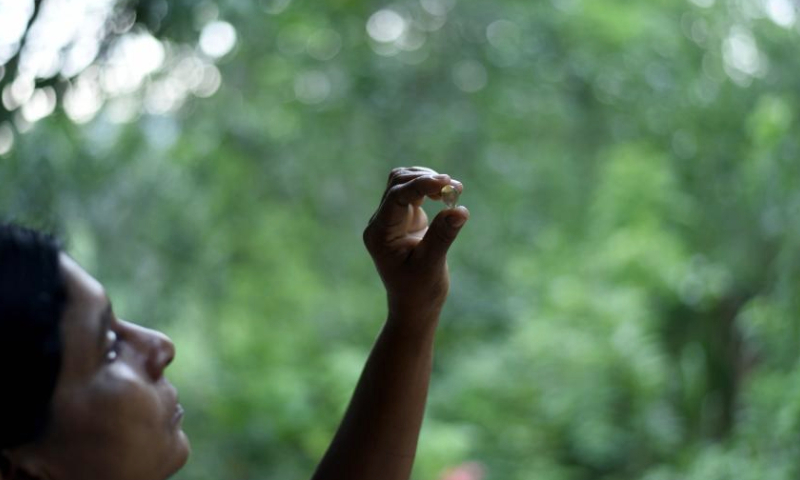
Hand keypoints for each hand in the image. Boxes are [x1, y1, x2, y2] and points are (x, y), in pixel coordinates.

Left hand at [363, 167, 468, 328]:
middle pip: (397, 182)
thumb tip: (460, 209)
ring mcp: (393, 219)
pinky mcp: (406, 219)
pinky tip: (448, 196)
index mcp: (380, 234)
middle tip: (455, 188)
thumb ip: (442, 236)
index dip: (420, 185)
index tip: (446, 183)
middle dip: (426, 179)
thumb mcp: (431, 265)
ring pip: (404, 182)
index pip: (395, 197)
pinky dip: (431, 188)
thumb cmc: (419, 292)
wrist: (415, 306)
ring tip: (454, 190)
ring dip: (428, 179)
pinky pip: (415, 192)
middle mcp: (382, 223)